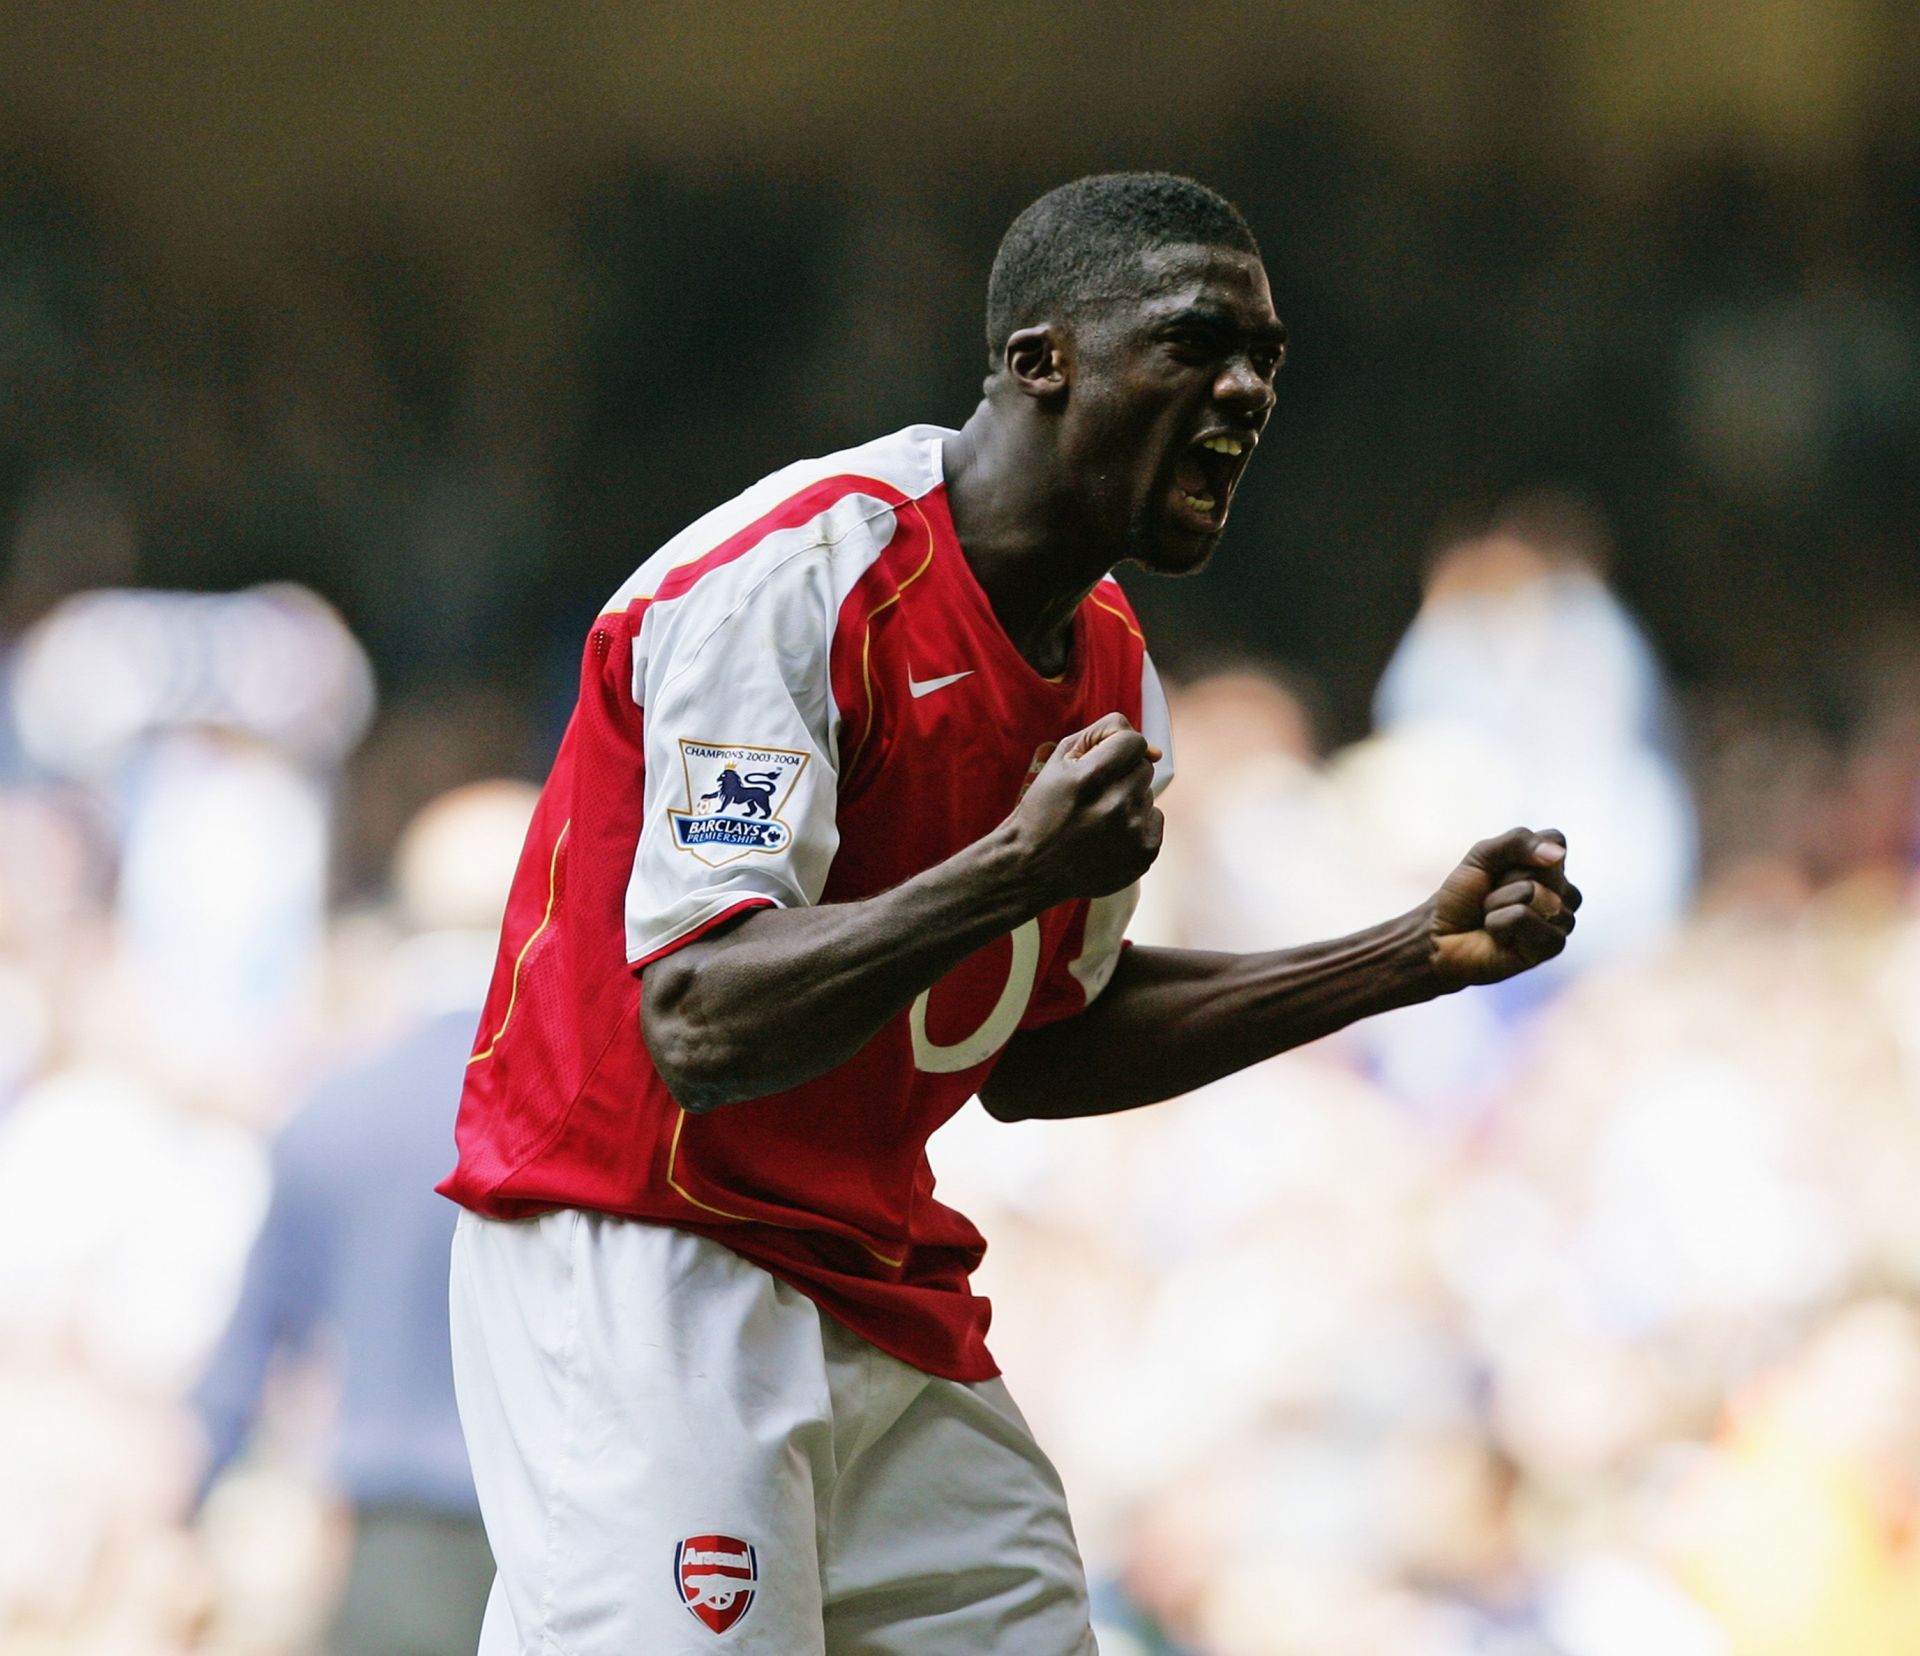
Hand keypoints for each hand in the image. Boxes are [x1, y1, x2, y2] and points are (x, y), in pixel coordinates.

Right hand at [1006, 712, 1163, 903]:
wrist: (1032, 868)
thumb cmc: (1043, 811)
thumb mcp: (1058, 762)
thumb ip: (1102, 736)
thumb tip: (1155, 751)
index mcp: (1090, 777)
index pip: (1134, 741)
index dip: (1118, 748)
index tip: (1103, 763)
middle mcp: (1115, 804)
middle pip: (1144, 768)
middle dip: (1122, 776)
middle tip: (1094, 796)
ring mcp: (1132, 831)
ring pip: (1148, 794)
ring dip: (1128, 801)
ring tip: (1098, 820)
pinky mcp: (1145, 853)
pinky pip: (1154, 819)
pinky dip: (1136, 825)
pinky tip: (1110, 836)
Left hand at [1424, 826, 1580, 988]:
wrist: (1440, 936)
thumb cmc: (1464, 897)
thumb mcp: (1483, 855)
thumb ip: (1519, 841)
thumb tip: (1558, 854)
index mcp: (1553, 869)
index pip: (1554, 839)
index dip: (1515, 852)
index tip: (1496, 870)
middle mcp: (1564, 894)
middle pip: (1543, 867)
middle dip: (1504, 879)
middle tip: (1490, 898)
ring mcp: (1562, 921)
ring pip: (1532, 892)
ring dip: (1497, 903)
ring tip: (1492, 917)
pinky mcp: (1553, 946)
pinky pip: (1522, 917)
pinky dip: (1497, 923)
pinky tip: (1498, 936)